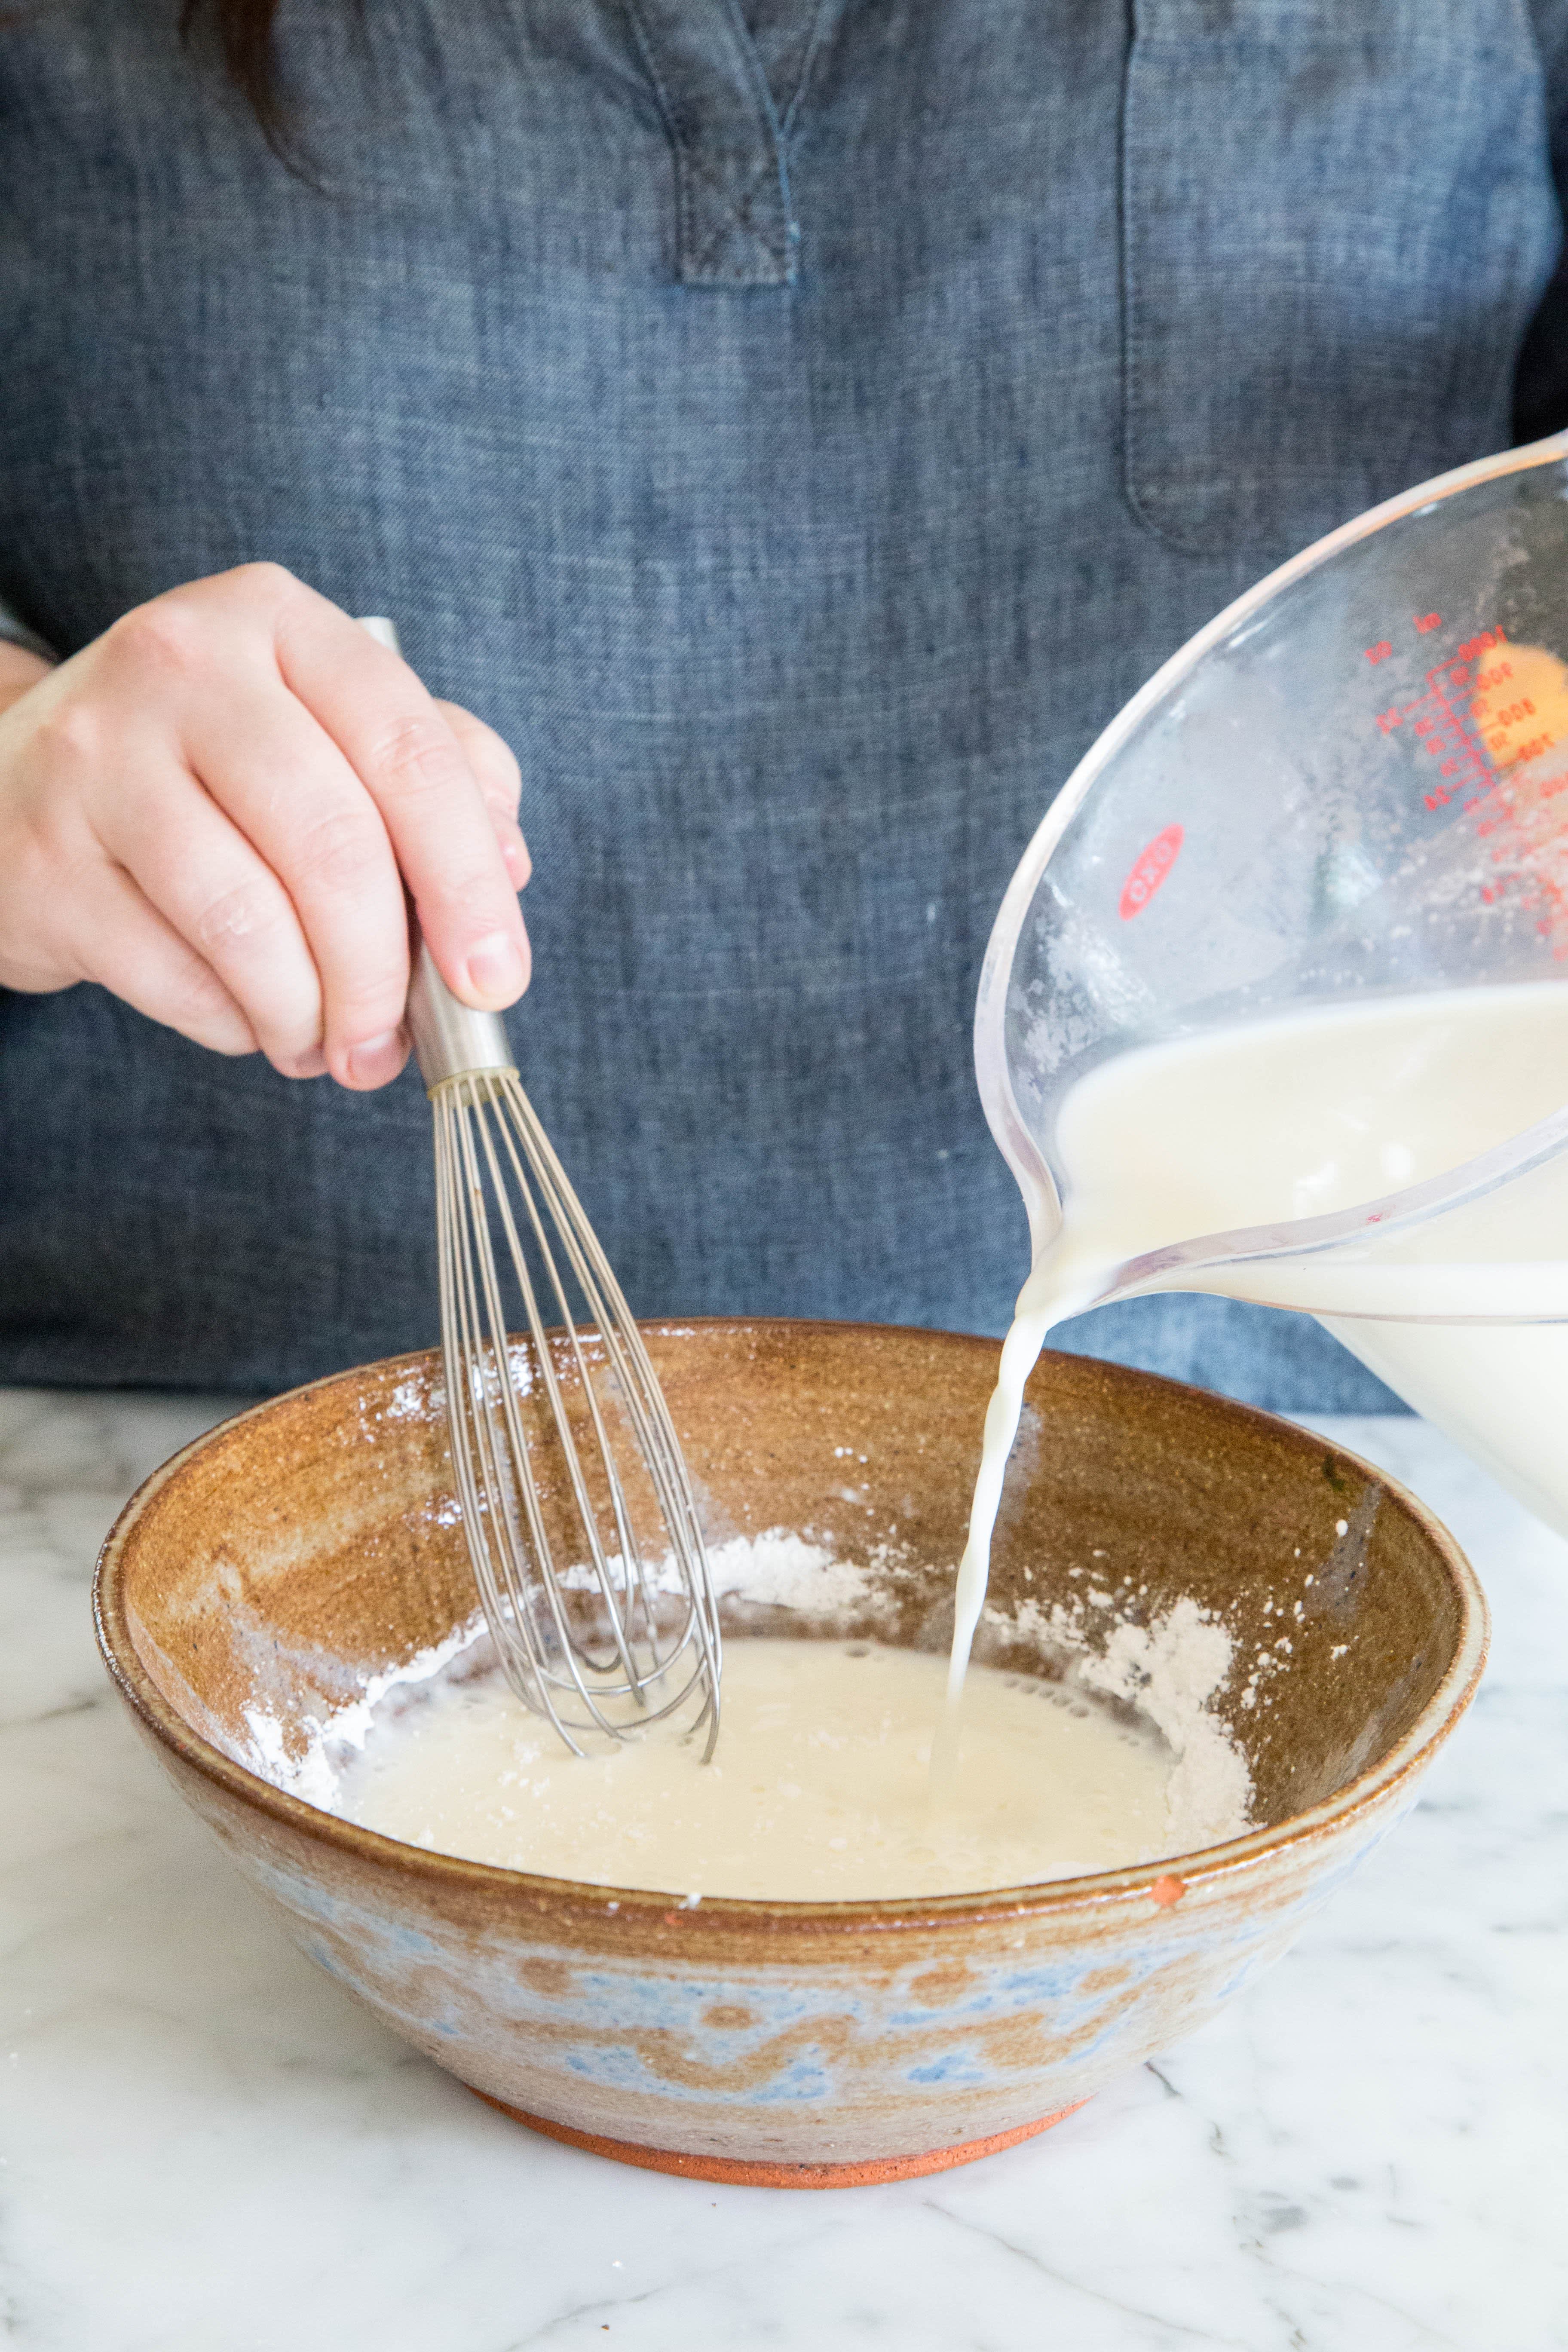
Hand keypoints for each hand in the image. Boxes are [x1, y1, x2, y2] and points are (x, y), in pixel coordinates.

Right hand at [0, 566, 530, 1088]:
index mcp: (278, 620)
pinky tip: (249, 1020)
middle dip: (383, 974)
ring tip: (324, 1045)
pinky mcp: (45, 857)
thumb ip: (436, 776)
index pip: (408, 749)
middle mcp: (182, 666)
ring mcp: (98, 757)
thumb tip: (507, 870)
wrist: (15, 781)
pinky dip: (234, 1024)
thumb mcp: (325, 730)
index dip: (468, 879)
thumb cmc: (209, 768)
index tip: (495, 979)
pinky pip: (176, 976)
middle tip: (392, 1044)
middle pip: (334, 845)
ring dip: (309, 1014)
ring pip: (249, 924)